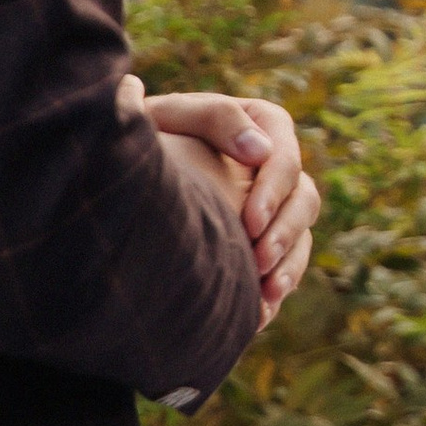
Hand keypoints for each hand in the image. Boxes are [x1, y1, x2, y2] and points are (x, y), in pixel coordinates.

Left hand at [125, 79, 321, 327]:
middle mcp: (274, 166)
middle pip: (302, 199)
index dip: (273, 192)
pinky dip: (278, 285)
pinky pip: (287, 264)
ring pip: (302, 233)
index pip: (285, 159)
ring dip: (288, 263)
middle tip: (258, 261)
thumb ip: (217, 119)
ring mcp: (273, 203)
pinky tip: (259, 310)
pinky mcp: (264, 238)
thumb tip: (261, 150)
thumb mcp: (173, 116)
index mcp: (263, 127)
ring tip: (266, 292)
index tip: (250, 222)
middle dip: (284, 232)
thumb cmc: (147, 138)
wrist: (122, 175)